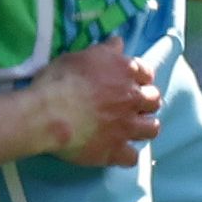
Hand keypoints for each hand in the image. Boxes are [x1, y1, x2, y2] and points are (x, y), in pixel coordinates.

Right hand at [38, 38, 163, 167]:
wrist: (47, 113)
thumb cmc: (60, 79)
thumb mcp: (82, 55)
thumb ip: (105, 51)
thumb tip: (118, 43)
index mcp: (125, 72)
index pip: (146, 73)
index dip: (140, 79)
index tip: (133, 83)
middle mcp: (131, 99)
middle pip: (154, 101)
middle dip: (146, 103)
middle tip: (132, 107)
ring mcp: (126, 126)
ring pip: (152, 129)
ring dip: (144, 128)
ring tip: (131, 130)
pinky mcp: (114, 151)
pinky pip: (132, 158)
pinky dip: (125, 156)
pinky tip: (117, 153)